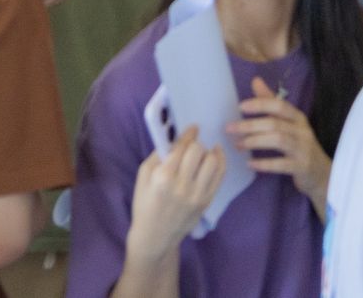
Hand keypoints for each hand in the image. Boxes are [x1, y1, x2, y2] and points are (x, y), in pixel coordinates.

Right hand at [125, 126, 226, 259]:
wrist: (155, 235)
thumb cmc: (145, 203)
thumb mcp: (143, 176)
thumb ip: (158, 155)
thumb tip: (175, 139)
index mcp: (163, 177)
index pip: (182, 148)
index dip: (189, 134)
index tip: (193, 127)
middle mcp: (183, 185)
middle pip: (198, 152)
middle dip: (195, 144)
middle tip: (192, 144)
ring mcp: (197, 195)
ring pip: (212, 162)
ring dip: (207, 153)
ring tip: (202, 153)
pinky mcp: (207, 202)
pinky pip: (219, 176)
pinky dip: (219, 162)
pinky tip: (215, 156)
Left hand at [227, 76, 330, 214]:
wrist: (321, 174)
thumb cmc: (299, 145)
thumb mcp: (288, 123)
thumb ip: (271, 103)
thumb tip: (255, 80)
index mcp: (298, 117)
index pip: (279, 105)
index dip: (260, 104)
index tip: (240, 107)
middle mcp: (302, 130)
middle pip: (275, 123)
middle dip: (250, 125)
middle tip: (229, 128)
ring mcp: (303, 149)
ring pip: (278, 140)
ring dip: (254, 141)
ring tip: (238, 145)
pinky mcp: (302, 167)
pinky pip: (281, 164)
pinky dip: (264, 163)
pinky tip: (250, 163)